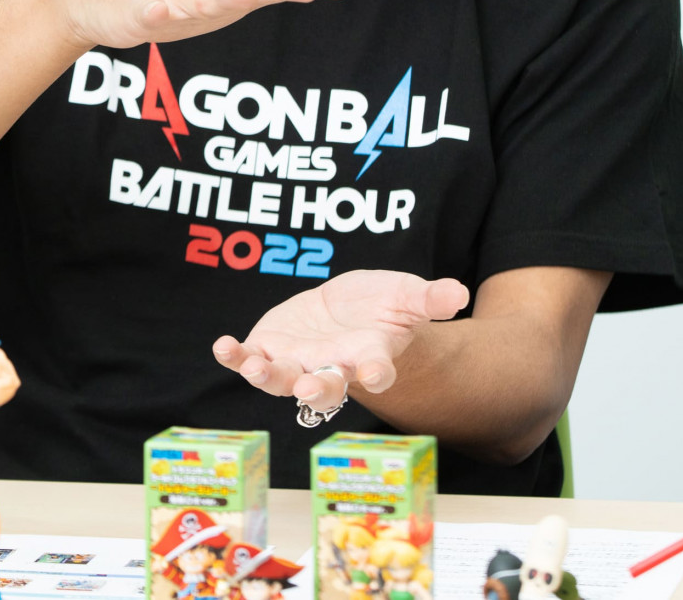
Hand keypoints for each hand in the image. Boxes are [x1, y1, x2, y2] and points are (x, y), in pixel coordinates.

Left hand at [212, 270, 470, 413]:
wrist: (349, 310)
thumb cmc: (384, 308)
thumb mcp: (409, 296)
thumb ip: (431, 298)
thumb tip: (459, 292)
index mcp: (369, 358)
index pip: (375, 371)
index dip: (375, 375)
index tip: (375, 375)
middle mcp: (332, 368)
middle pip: (325, 387)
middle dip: (317, 389)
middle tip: (311, 390)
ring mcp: (298, 363)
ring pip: (282, 379)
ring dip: (266, 376)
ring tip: (255, 367)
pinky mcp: (270, 349)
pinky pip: (249, 358)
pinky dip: (235, 357)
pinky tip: (223, 347)